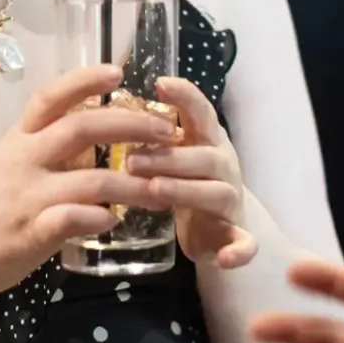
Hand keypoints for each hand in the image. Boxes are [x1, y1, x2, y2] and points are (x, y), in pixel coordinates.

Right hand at [0, 64, 177, 300]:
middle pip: (82, 129)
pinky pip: (73, 219)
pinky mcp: (31, 233)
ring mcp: (28, 196)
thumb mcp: (12, 162)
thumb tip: (99, 131)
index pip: (52, 97)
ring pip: (91, 180)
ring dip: (133, 184)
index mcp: (20, 138)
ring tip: (163, 189)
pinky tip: (117, 221)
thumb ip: (50, 147)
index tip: (118, 71)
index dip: (84, 80)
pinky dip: (100, 218)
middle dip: (131, 126)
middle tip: (167, 131)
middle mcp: (24, 159)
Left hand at [124, 76, 257, 268]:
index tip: (159, 83)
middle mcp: (224, 165)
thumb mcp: (173, 155)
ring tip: (154, 191)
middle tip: (132, 160)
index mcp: (207, 141)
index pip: (201, 112)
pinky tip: (227, 259)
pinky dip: (240, 251)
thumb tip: (98, 111)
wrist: (220, 227)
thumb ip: (149, 136)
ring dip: (187, 191)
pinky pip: (245, 243)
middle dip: (169, 156)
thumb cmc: (186, 180)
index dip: (184, 97)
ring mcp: (232, 201)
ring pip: (217, 193)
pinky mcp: (237, 236)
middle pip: (205, 155)